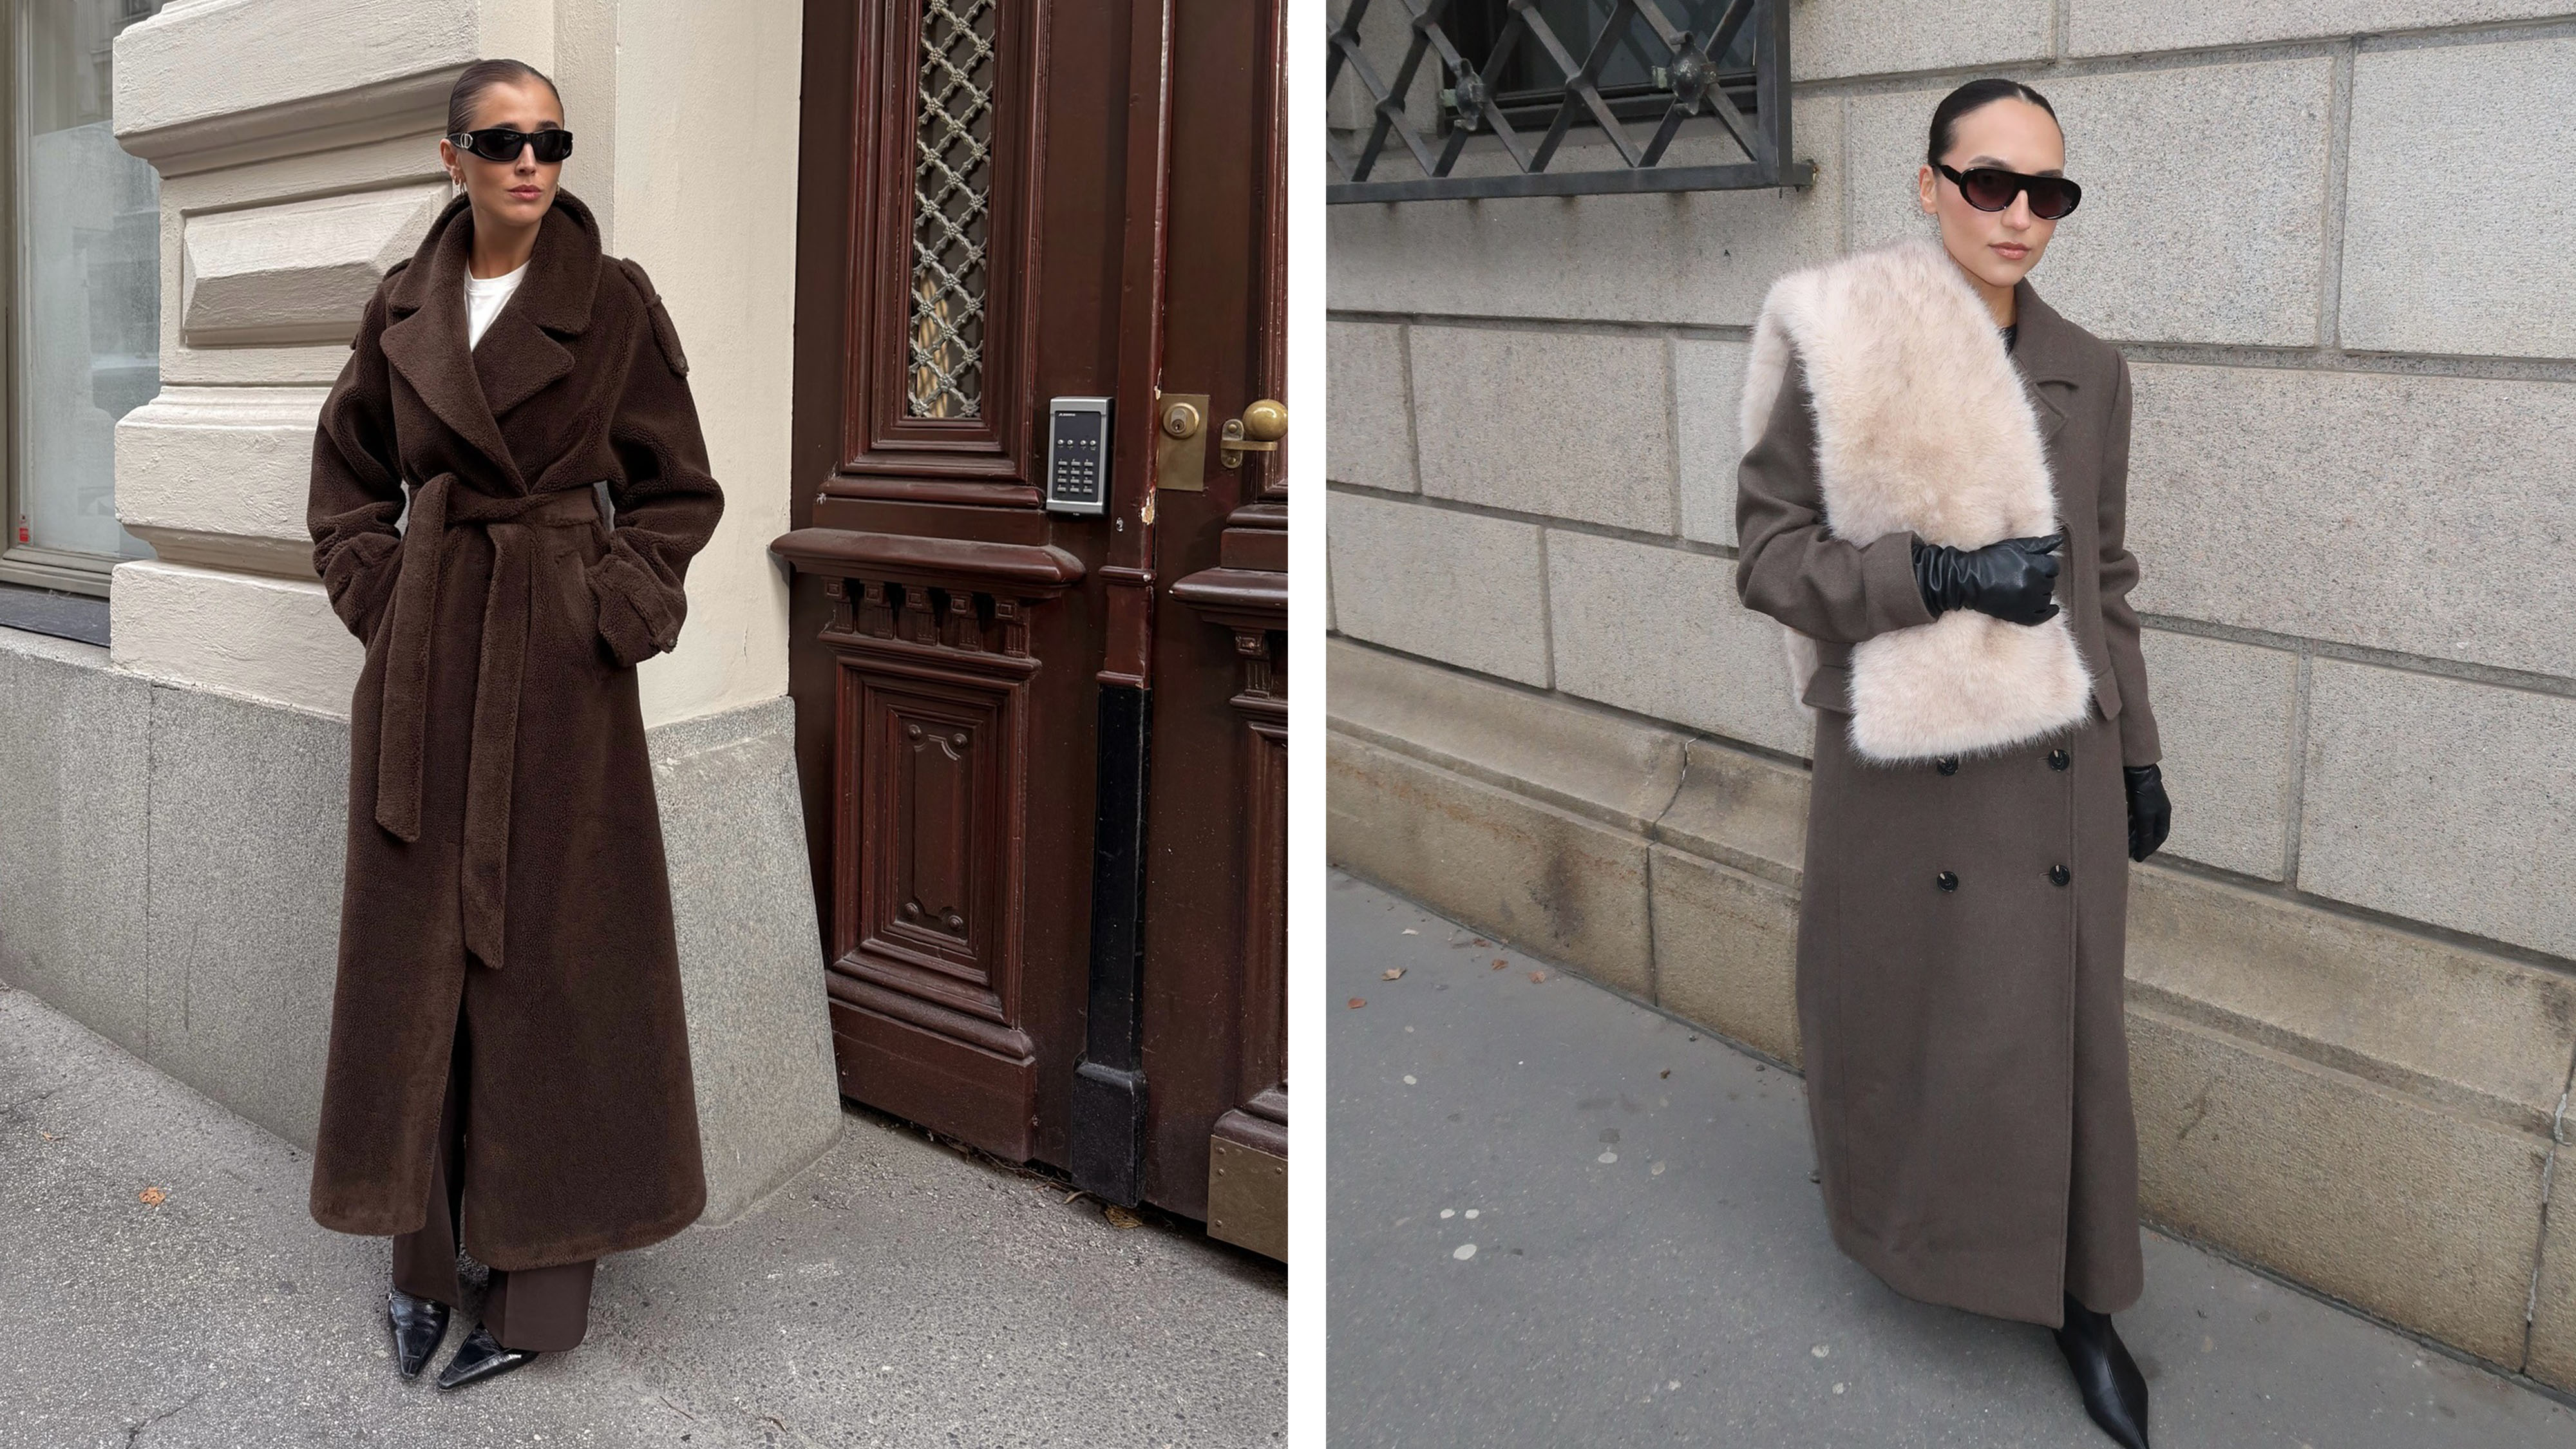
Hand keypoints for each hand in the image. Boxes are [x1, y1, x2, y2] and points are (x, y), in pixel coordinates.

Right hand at [1911, 532, 2063, 625]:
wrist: (1966, 580)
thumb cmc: (1987, 560)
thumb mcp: (2013, 546)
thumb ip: (2038, 544)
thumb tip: (2059, 540)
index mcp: (2033, 566)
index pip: (2053, 567)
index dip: (2045, 565)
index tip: (2036, 565)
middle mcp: (2033, 585)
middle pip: (2050, 582)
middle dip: (2043, 578)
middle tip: (2028, 576)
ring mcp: (2027, 602)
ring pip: (2047, 598)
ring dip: (2042, 593)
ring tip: (2029, 589)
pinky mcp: (2019, 615)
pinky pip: (2041, 616)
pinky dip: (2048, 613)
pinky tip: (2051, 609)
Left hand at [2123, 763, 2169, 861]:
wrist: (2137, 770)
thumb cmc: (2144, 793)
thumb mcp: (2145, 817)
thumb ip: (2144, 836)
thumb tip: (2142, 854)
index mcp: (2164, 815)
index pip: (2159, 836)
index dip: (2150, 847)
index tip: (2140, 856)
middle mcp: (2157, 809)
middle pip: (2149, 830)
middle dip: (2139, 842)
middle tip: (2129, 852)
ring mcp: (2147, 803)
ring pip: (2140, 823)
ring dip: (2132, 833)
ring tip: (2122, 842)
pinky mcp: (2137, 797)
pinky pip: (2133, 814)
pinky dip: (2127, 823)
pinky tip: (2119, 827)